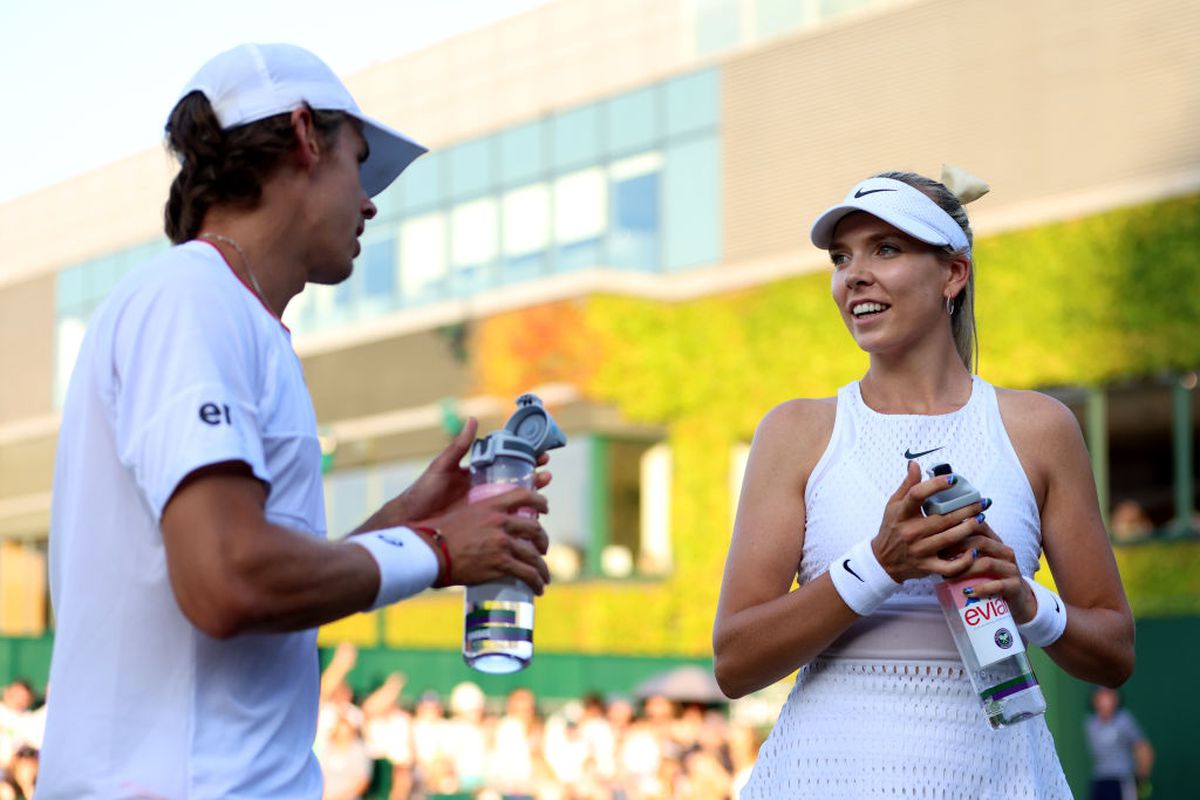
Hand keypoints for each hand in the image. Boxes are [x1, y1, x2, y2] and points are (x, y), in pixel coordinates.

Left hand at [374, 418, 553, 526]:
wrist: (412, 521)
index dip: (525, 458)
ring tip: (543, 490)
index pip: (507, 462)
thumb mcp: (442, 467)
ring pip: (515, 502)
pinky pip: (505, 522)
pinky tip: (532, 518)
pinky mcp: (482, 525)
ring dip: (532, 496)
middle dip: (535, 477)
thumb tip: (473, 419)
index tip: (540, 454)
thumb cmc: (423, 492)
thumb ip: (458, 446)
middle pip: (517, 482)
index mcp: (477, 473)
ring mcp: (484, 509)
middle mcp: (484, 490)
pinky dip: (521, 519)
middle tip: (546, 474)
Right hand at [423, 485, 550, 593]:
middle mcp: (500, 522)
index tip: (545, 509)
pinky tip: (538, 589)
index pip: (524, 496)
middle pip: (535, 529)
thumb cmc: (438, 533)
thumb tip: (483, 526)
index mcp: (491, 506)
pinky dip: (536, 582)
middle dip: (542, 541)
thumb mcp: (462, 514)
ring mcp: (502, 543)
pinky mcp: (500, 564)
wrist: (430, 551)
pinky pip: (527, 573)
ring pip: (533, 555)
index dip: (539, 502)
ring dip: (542, 568)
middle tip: (542, 549)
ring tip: (543, 577)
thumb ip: (479, 517)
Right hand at [872, 461, 987, 581]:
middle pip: (942, 518)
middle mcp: (910, 532)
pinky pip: (949, 566)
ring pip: (949, 538)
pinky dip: (963, 561)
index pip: (917, 495)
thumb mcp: (893, 505)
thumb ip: (907, 485)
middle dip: (966, 509)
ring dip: (969, 528)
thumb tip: (915, 464)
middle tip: (982, 502)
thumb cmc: (891, 529)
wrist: (882, 561)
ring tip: (981, 518)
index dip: (936, 485)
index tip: (953, 479)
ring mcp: (919, 550)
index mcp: (902, 514)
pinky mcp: (926, 567)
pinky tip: (974, 551)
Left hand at [942, 522, 1036, 622]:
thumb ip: (964, 551)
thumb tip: (934, 544)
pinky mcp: (1015, 586)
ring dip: (964, 570)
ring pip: (987, 563)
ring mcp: (1011, 569)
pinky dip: (981, 588)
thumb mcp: (979, 561)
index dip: (958, 529)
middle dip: (958, 548)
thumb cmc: (991, 578)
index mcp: (996, 542)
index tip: (938, 536)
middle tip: (940, 558)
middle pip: (981, 542)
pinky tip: (967, 592)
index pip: (979, 526)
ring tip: (948, 577)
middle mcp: (1005, 552)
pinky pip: (998, 585)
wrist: (1018, 599)